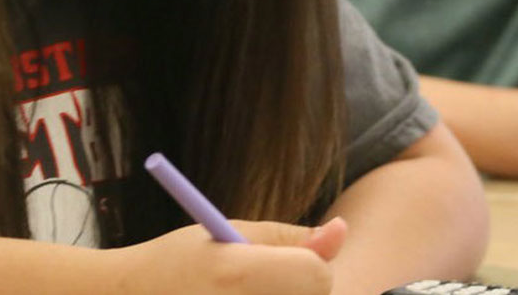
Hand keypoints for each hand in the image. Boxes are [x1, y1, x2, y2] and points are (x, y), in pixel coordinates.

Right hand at [115, 217, 347, 294]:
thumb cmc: (176, 262)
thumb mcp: (224, 232)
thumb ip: (286, 237)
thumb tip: (341, 230)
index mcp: (237, 273)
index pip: (317, 276)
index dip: (310, 263)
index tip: (287, 258)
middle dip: (295, 286)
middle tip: (255, 280)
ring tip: (240, 292)